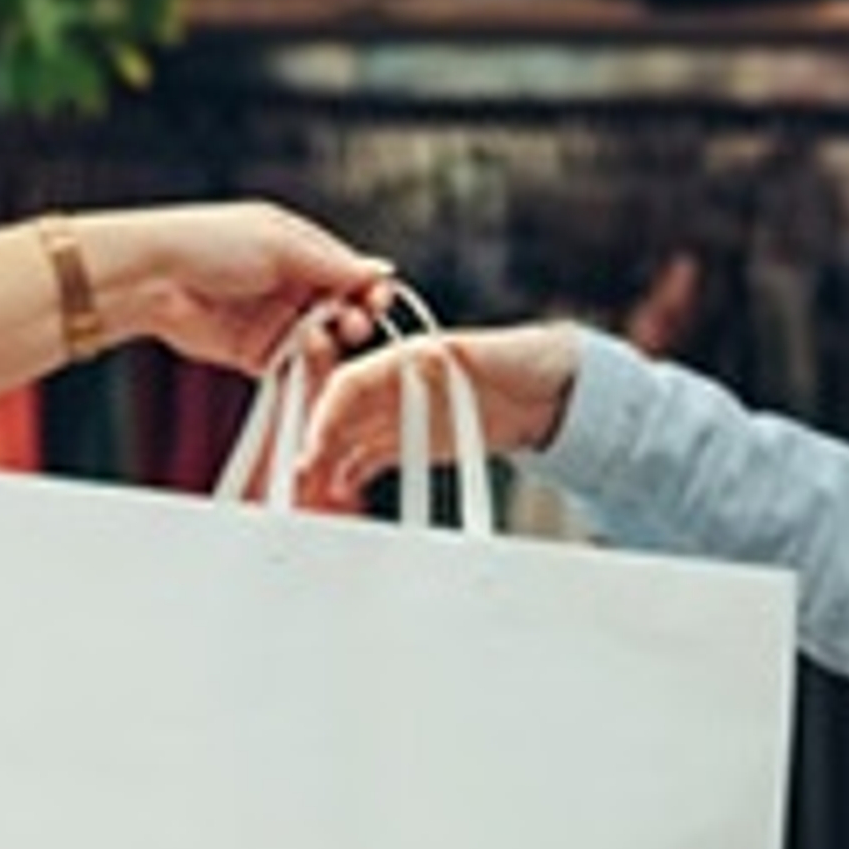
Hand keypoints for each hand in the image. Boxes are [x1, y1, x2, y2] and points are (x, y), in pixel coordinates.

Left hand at [87, 202, 392, 375]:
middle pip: (341, 308)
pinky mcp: (255, 354)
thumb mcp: (278, 243)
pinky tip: (307, 359)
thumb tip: (380, 270)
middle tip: (355, 323)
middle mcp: (289, 284)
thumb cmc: (208, 243)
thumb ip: (331, 264)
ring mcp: (273, 320)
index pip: (349, 271)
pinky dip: (305, 367)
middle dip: (355, 316)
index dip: (368, 287)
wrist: (152, 278)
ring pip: (321, 340)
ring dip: (330, 341)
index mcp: (298, 248)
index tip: (379, 300)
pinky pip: (292, 366)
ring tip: (322, 336)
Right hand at [294, 322, 581, 508]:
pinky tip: (339, 491)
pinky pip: (372, 457)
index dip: (329, 413)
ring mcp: (401, 413)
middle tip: (298, 480)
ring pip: (350, 440)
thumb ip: (456, 356)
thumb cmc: (521, 358)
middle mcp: (394, 384)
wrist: (551, 386)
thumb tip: (433, 354)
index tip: (316, 446)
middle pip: (341, 415)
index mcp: (404, 357)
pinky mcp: (413, 440)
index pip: (350, 383)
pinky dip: (352, 473)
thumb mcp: (489, 355)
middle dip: (316, 445)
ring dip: (328, 464)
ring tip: (311, 494)